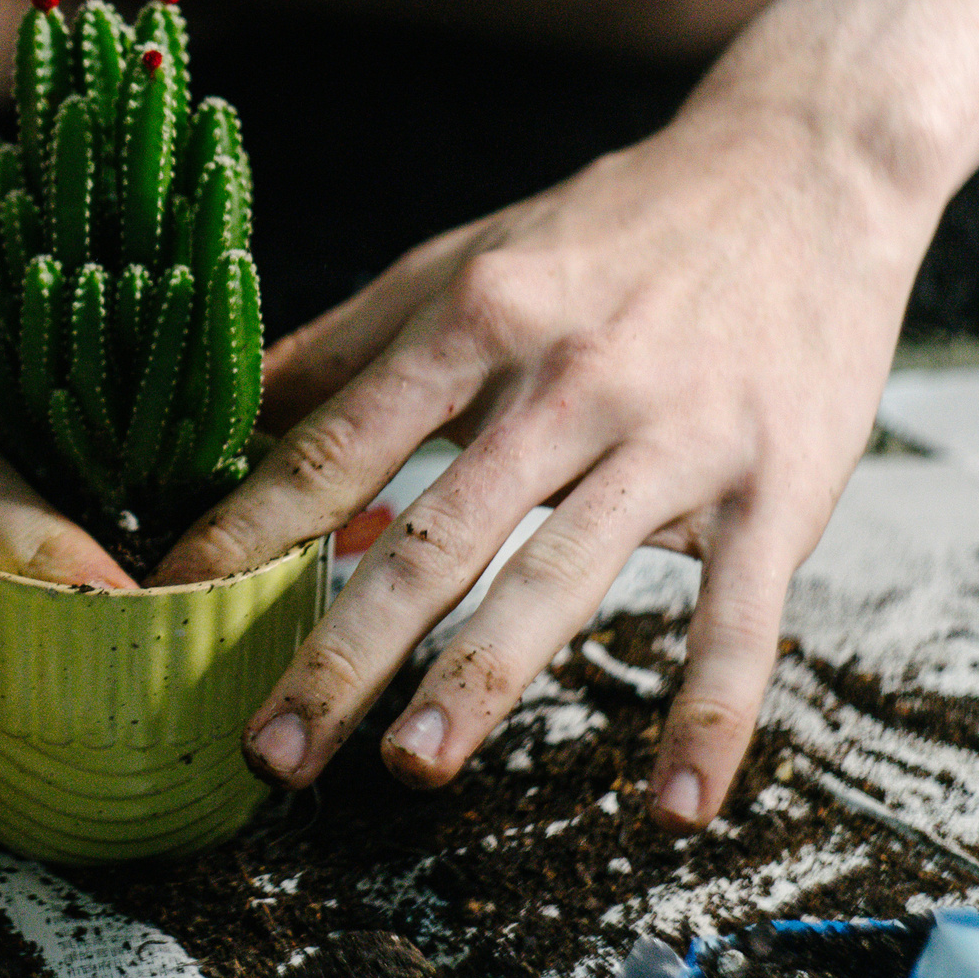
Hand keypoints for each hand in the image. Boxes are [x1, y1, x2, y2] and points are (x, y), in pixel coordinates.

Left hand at [152, 104, 929, 828]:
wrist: (802, 169)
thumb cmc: (609, 229)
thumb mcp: (462, 259)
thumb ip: (349, 345)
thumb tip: (232, 415)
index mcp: (475, 319)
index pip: (341, 442)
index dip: (253, 526)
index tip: (176, 600)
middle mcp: (565, 381)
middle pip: (434, 532)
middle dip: (344, 647)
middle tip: (270, 747)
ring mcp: (673, 439)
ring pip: (563, 575)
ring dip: (482, 680)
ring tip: (410, 767)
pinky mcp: (778, 486)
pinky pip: (742, 618)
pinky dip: (710, 715)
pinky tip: (673, 808)